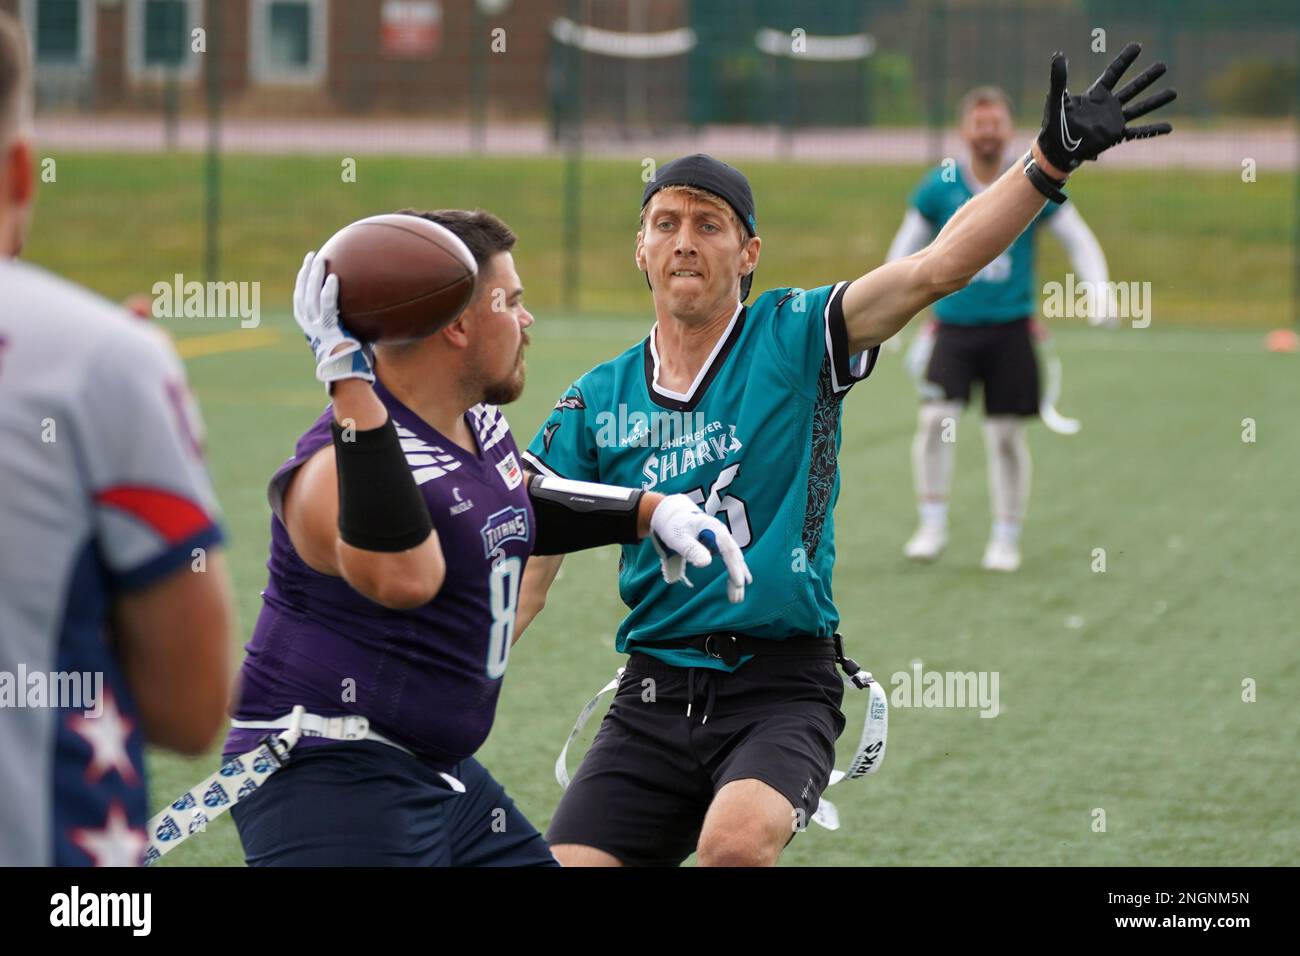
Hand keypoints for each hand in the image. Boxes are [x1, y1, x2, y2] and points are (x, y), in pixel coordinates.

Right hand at [293, 251, 373, 387]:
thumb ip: (352, 322)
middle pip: (303, 292)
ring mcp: (317, 327)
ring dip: (314, 275)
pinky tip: (335, 277)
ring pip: (311, 295)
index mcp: (309, 327)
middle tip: (312, 256)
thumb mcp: (348, 336)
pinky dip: (330, 292)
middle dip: (306, 272)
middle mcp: (309, 325)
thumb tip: (370, 310)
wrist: (348, 374)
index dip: (301, 282)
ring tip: (320, 259)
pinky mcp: (328, 329)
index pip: (300, 300)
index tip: (306, 268)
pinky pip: (328, 306)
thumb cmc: (352, 359)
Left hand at [649, 494, 751, 602]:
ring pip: (734, 560)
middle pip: (734, 557)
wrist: (673, 516)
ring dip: (736, 578)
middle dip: (737, 578)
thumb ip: (691, 549)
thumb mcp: (678, 538)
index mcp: (714, 529)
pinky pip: (729, 561)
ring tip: (737, 598)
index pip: (729, 550)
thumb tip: (705, 563)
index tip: (739, 583)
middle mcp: (722, 534)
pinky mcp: (718, 547)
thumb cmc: (674, 526)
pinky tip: (737, 585)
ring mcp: (721, 540)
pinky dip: (733, 573)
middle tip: (736, 599)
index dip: (735, 567)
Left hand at [1036, 42, 1175, 173]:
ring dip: (1156, 100)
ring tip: (1174, 92)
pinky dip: (1153, 130)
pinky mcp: (1115, 136)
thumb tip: (1058, 55)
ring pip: (1140, 108)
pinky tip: (1169, 127)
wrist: (1056, 150)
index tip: (1137, 46)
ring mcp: (1114, 121)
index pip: (1114, 73)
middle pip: (1133, 88)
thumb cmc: (1054, 124)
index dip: (1125, 60)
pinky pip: (1138, 132)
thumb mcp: (1056, 98)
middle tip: (1163, 66)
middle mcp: (1109, 106)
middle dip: (1147, 77)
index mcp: (1096, 95)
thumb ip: (1059, 78)